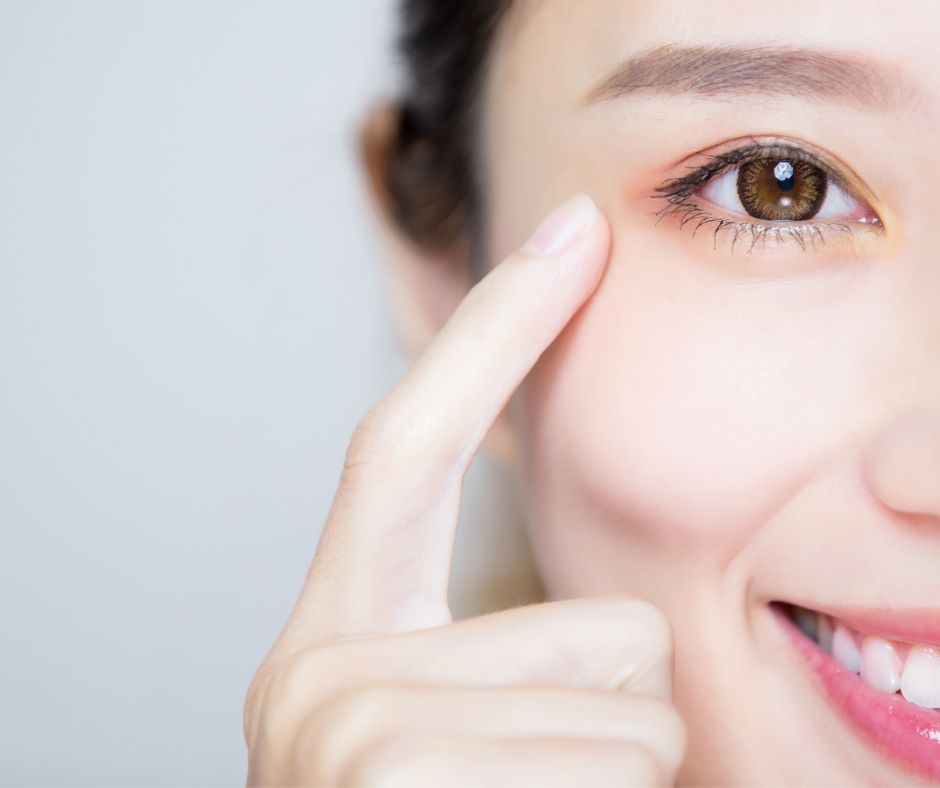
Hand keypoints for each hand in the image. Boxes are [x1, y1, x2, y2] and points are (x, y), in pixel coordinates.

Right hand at [244, 195, 686, 785]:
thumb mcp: (437, 740)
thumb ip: (492, 658)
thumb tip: (630, 629)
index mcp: (335, 641)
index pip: (408, 449)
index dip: (492, 333)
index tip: (572, 233)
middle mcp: (324, 677)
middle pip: (606, 626)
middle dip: (617, 707)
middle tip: (545, 784)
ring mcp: (358, 735)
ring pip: (637, 710)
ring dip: (615, 774)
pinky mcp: (406, 783)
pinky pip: (633, 761)